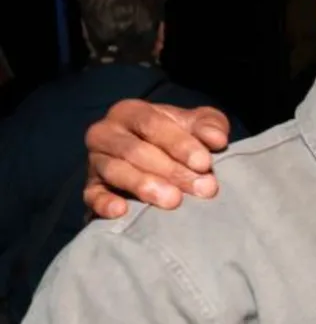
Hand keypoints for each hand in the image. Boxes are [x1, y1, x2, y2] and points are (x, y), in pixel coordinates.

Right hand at [83, 101, 232, 218]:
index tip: (204, 163)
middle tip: (201, 188)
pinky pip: (92, 195)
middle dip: (171, 170)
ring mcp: (96, 162)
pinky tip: (122, 211)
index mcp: (131, 112)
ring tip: (173, 200)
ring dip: (145, 186)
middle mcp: (106, 133)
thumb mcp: (197, 125)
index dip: (180, 144)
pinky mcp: (90, 188)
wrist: (157, 159)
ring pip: (116, 172)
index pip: (153, 125)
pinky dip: (104, 203)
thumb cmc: (180, 137)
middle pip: (136, 151)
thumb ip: (209, 126)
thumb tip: (217, 139)